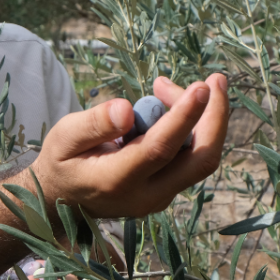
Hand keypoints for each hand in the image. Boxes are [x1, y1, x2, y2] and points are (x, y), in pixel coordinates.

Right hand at [30, 74, 228, 219]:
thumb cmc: (62, 162)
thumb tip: (126, 109)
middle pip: (199, 160)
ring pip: (199, 158)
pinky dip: (190, 128)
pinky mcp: (168, 190)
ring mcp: (161, 197)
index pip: (159, 149)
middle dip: (216, 118)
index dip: (184, 117)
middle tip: (214, 79)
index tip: (201, 87)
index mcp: (116, 181)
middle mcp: (146, 195)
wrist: (63, 201)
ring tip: (165, 87)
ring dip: (200, 118)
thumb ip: (93, 124)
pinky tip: (167, 106)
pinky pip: (190, 158)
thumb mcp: (64, 138)